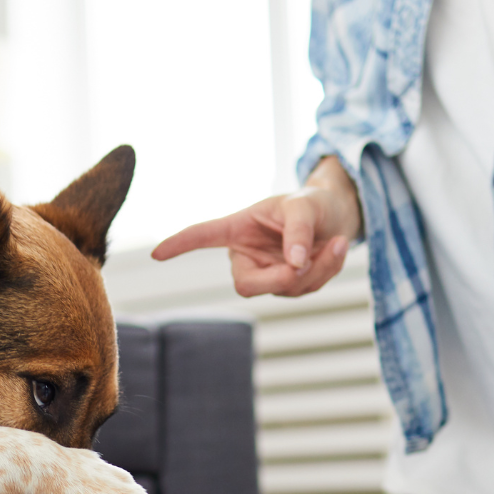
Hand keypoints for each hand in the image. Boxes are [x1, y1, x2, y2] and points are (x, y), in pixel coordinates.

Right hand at [150, 155, 360, 297]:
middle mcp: (247, 255)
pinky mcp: (289, 286)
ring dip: (317, 270)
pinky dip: (327, 270)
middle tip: (305, 264)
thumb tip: (295, 264)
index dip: (181, 244)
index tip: (156, 254)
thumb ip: (298, 230)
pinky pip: (306, 288)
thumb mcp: (305, 205)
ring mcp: (268, 273)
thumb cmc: (313, 204)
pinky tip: (336, 249)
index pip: (204, 236)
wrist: (337, 217)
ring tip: (336, 243)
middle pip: (246, 285)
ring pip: (285, 288)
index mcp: (238, 229)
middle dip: (279, 279)